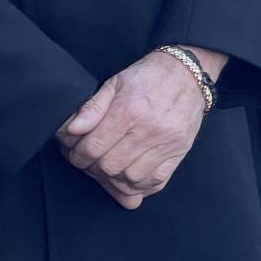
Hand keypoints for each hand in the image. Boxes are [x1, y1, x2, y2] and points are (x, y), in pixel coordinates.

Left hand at [57, 49, 212, 208]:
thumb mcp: (115, 83)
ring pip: (130, 179)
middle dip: (93, 168)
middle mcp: (148, 130)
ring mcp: (166, 144)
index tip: (76, 154)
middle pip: (109, 167)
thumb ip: (92, 107)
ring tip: (110, 168)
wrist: (188, 74)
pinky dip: (139, 186)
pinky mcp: (179, 152)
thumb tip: (72, 130)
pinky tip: (130, 175)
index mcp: (129, 111)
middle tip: (91, 162)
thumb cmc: (148, 77)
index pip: (93, 148)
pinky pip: (155, 182)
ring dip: (115, 178)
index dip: (77, 156)